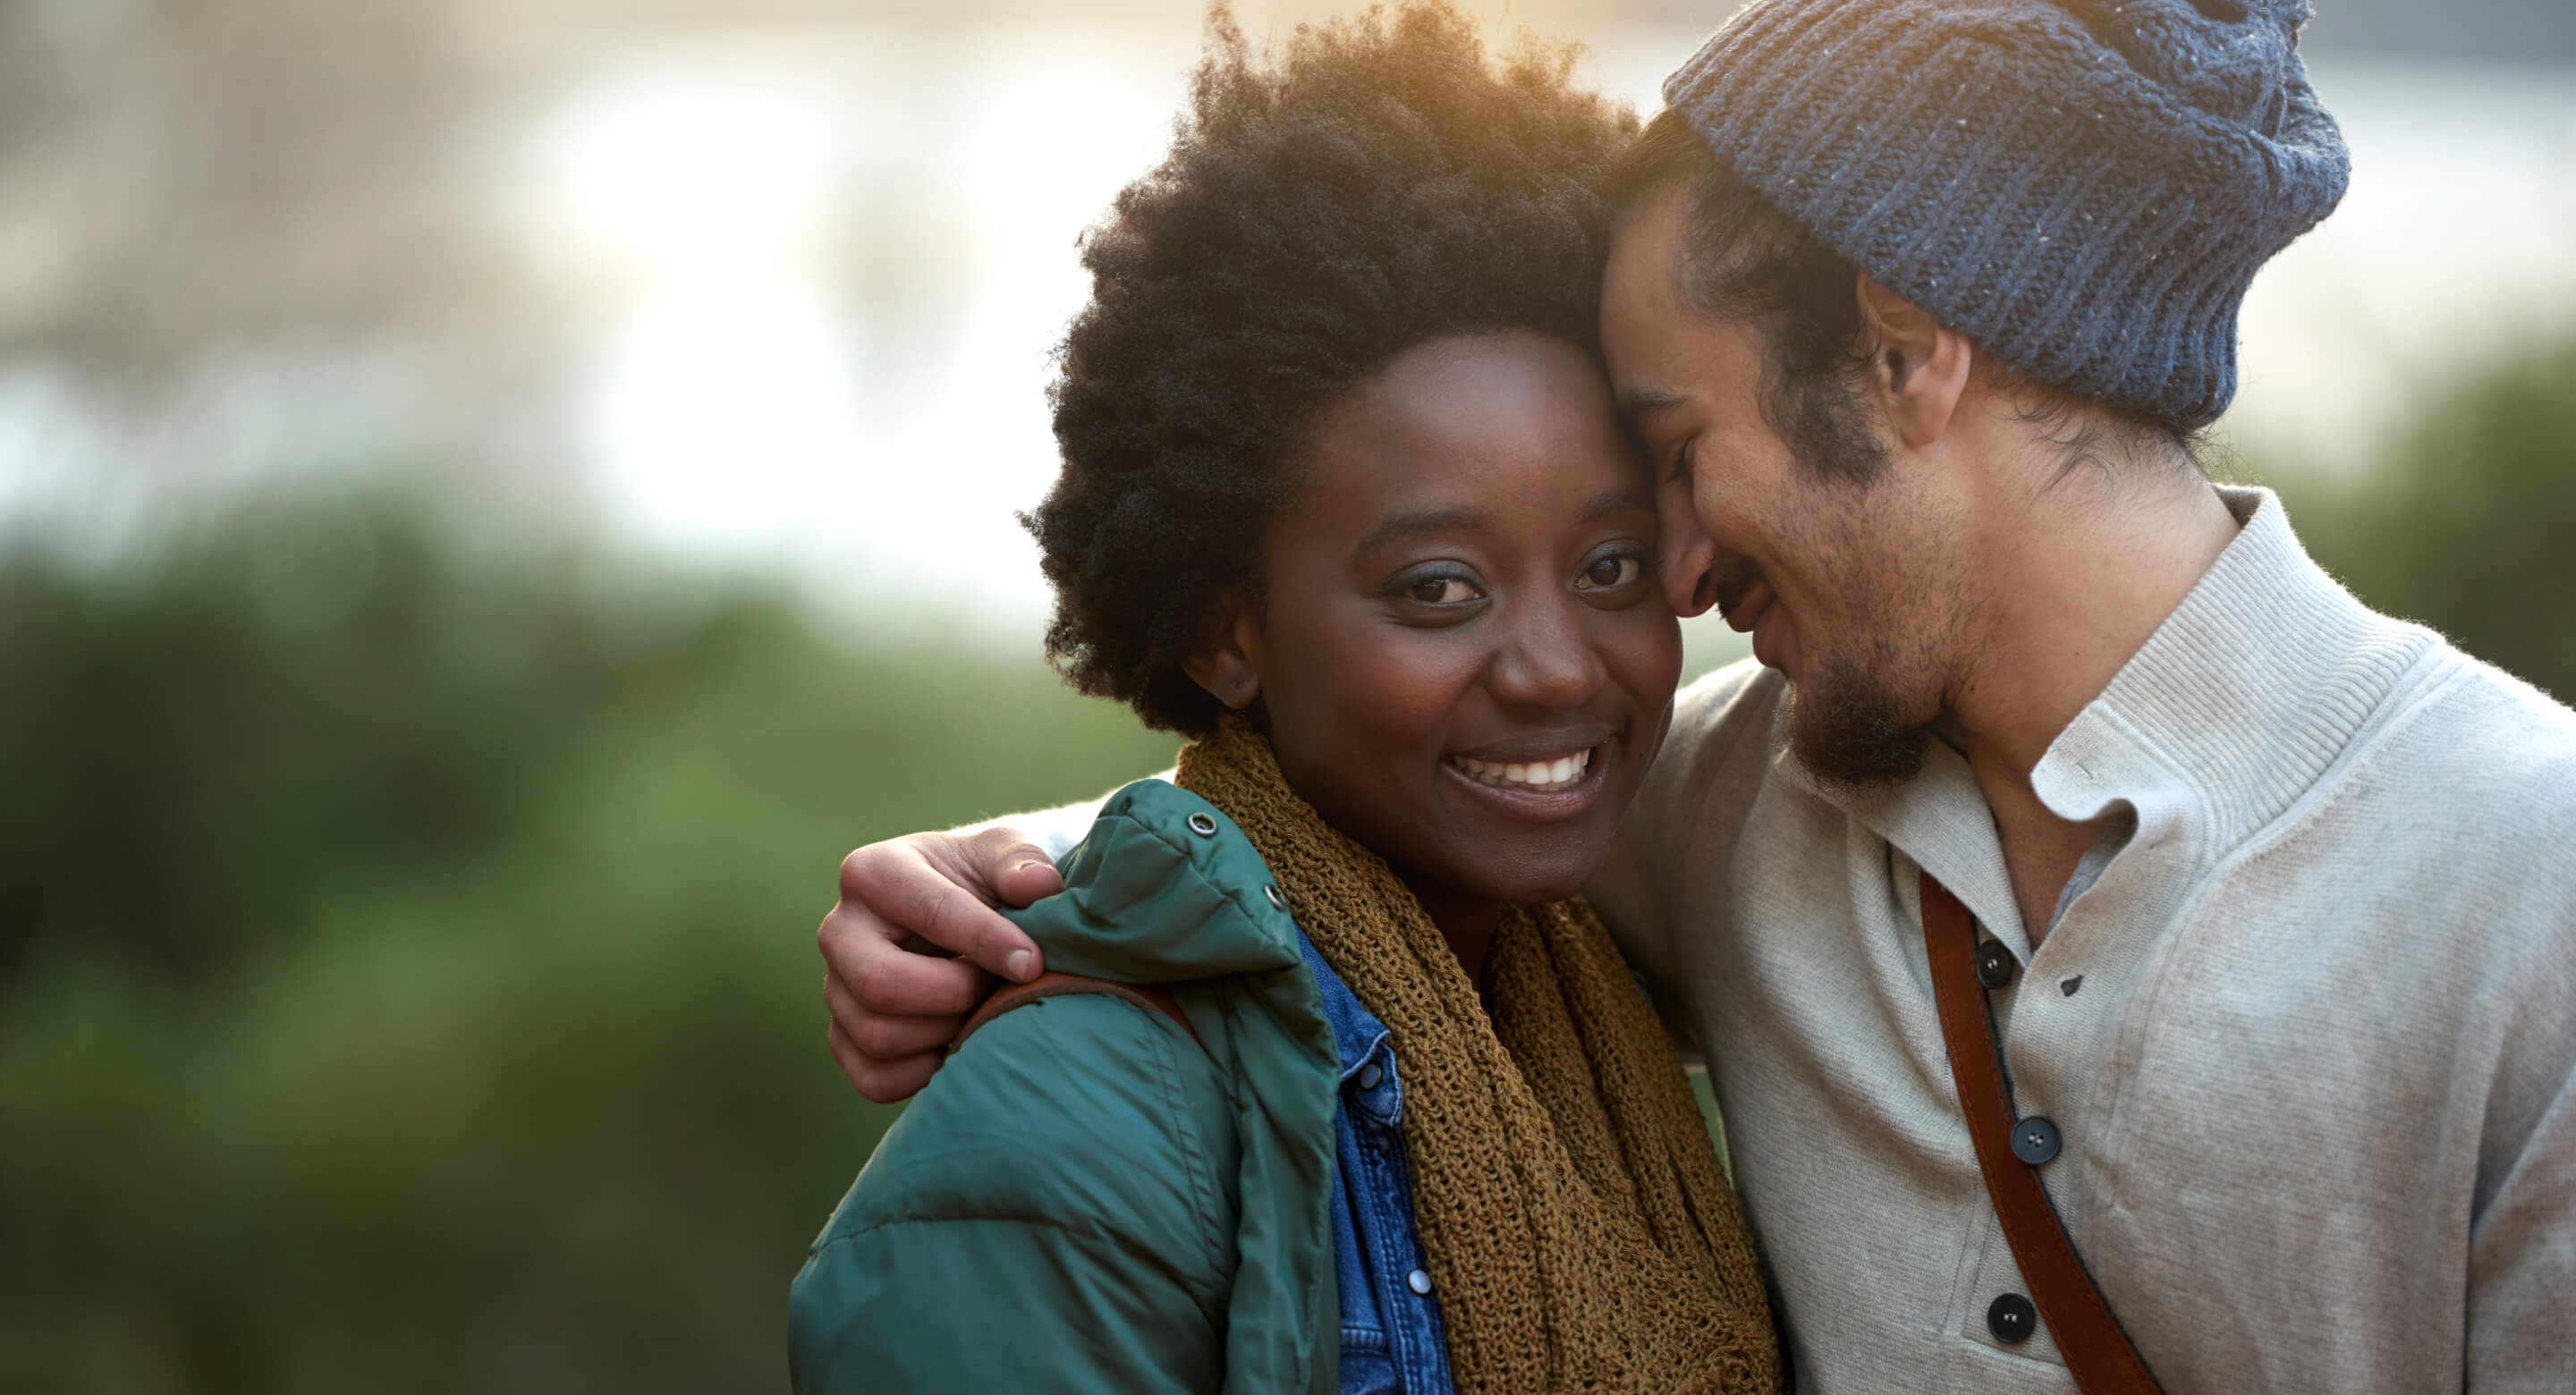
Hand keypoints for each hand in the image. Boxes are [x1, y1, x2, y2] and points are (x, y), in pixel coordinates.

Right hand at [819, 826, 1062, 1102]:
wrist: (962, 909)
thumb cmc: (981, 878)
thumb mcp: (1004, 854)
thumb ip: (1022, 862)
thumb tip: (1038, 886)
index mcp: (873, 872)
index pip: (927, 912)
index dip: (985, 942)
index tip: (1032, 962)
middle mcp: (839, 930)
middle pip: (881, 985)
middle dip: (954, 995)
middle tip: (995, 988)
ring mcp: (835, 988)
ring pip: (877, 1036)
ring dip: (944, 1034)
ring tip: (981, 1011)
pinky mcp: (842, 1038)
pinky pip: (874, 1079)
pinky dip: (924, 1075)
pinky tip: (958, 1046)